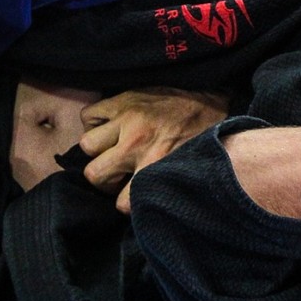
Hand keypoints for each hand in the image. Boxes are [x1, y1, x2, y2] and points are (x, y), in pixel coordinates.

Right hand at [79, 87, 230, 212]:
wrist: (213, 95)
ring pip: (87, 145)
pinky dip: (93, 122)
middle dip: (104, 180)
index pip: (122, 203)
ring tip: (111, 149)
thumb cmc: (205, 134)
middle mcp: (136, 144)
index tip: (131, 197)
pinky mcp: (121, 100)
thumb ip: (165, 184)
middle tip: (117, 175)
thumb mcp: (190, 166)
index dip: (125, 203)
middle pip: (95, 175)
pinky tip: (108, 127)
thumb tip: (151, 205)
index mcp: (157, 164)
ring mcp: (125, 120)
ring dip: (97, 150)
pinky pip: (88, 116)